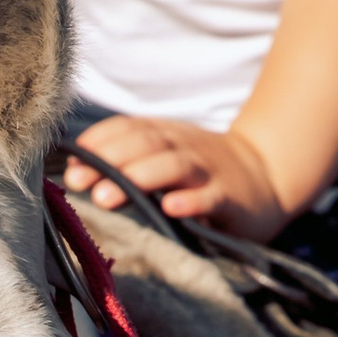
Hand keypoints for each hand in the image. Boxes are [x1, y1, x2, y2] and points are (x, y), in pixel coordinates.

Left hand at [63, 114, 287, 239]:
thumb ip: (124, 161)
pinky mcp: (230, 197)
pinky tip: (170, 208)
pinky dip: (190, 201)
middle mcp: (183, 147)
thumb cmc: (201, 171)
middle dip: (108, 160)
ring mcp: (207, 170)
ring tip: (106, 196)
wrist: (266, 176)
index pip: (128, 128)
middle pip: (144, 145)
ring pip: (173, 166)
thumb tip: (73, 169)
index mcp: (164, 136)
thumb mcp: (164, 158)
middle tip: (77, 182)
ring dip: (138, 177)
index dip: (99, 141)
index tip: (71, 160)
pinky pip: (209, 197)